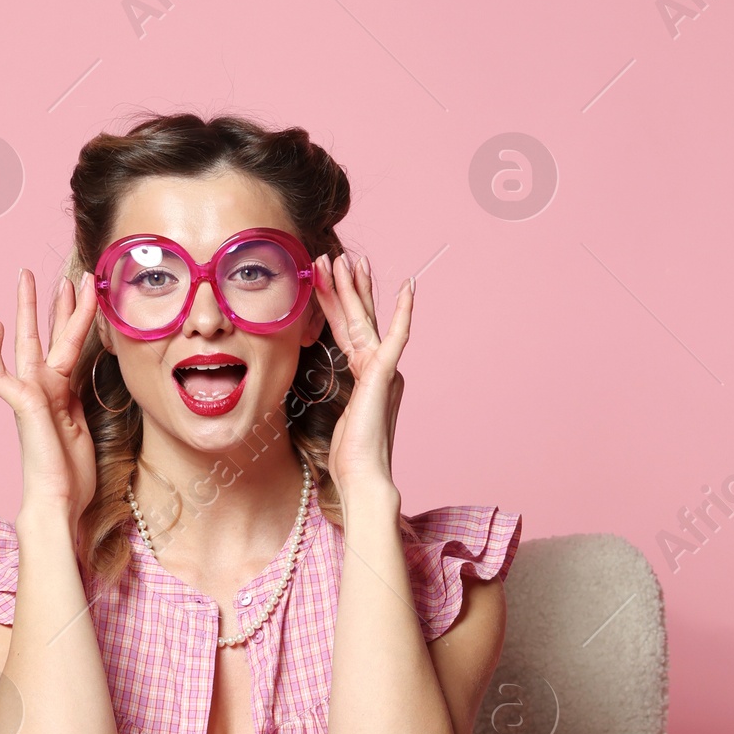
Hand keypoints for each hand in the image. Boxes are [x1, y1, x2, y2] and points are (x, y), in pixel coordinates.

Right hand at [0, 269, 100, 521]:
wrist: (58, 500)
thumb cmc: (71, 476)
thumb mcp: (84, 429)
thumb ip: (79, 402)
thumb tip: (84, 384)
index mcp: (60, 393)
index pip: (69, 346)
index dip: (78, 318)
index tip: (88, 293)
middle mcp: (43, 389)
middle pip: (48, 335)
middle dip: (52, 302)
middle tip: (51, 273)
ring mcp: (31, 394)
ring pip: (28, 342)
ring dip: (28, 308)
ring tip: (27, 277)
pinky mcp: (23, 404)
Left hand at [312, 251, 410, 503]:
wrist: (363, 476)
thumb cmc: (349, 457)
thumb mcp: (337, 417)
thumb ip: (340, 395)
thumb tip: (327, 388)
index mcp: (366, 376)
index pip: (346, 332)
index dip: (335, 306)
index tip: (326, 280)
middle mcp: (378, 368)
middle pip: (357, 319)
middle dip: (346, 287)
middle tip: (337, 256)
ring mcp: (383, 369)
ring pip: (365, 320)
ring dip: (353, 289)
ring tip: (343, 259)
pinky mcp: (386, 374)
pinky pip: (396, 336)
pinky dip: (402, 312)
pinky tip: (407, 287)